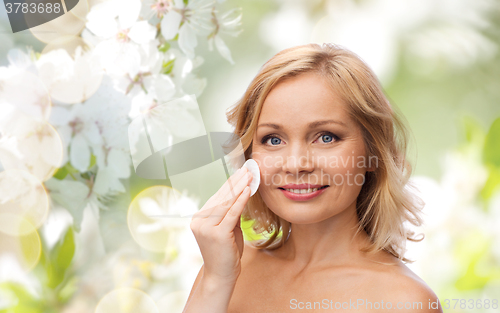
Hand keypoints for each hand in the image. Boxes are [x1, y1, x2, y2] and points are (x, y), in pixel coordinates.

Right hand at [190, 166, 251, 283]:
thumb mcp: (228, 229)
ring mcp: (206, 227)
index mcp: (199, 218)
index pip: (217, 197)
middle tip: (248, 168)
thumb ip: (231, 213)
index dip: (230, 183)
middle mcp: (199, 220)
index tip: (241, 172)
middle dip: (236, 181)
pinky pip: (231, 213)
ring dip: (240, 187)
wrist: (221, 276)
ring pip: (226, 202)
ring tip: (250, 175)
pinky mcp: (217, 233)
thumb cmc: (226, 253)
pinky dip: (240, 200)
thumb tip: (241, 195)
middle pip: (221, 196)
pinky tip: (247, 190)